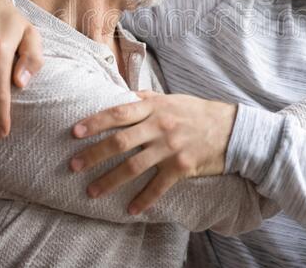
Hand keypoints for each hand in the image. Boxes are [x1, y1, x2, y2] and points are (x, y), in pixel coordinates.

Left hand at [68, 92, 237, 213]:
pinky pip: (158, 186)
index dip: (95, 122)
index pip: (119, 113)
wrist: (231, 129)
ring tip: (92, 191)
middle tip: (74, 166)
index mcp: (155, 108)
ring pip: (134, 166)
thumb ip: (147, 99)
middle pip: (120, 142)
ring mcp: (171, 148)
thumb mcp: (172, 99)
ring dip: (110, 181)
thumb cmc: (198, 112)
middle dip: (94, 155)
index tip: (75, 132)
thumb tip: (125, 96)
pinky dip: (143, 199)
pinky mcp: (182, 167)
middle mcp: (160, 127)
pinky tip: (130, 209)